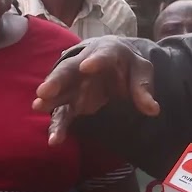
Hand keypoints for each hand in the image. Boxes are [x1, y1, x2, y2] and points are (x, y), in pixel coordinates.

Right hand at [33, 36, 159, 145]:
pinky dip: (59, 125)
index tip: (87, 67)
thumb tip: (152, 109)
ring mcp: (75, 83)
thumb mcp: (141, 71)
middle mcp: (84, 65)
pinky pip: (63, 112)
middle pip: (69, 70)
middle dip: (58, 80)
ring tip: (39, 108)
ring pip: (60, 90)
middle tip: (45, 90)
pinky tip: (54, 139)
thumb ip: (143, 89)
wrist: (113, 59)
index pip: (103, 55)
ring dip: (50, 100)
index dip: (96, 61)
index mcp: (107, 52)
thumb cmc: (127, 65)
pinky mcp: (72, 101)